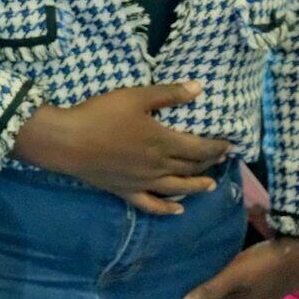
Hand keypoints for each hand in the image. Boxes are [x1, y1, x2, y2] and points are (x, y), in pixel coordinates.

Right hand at [12, 81, 232, 214]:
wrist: (68, 141)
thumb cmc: (100, 115)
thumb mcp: (135, 97)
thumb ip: (167, 94)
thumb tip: (199, 88)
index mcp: (163, 142)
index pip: (200, 147)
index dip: (217, 147)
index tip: (230, 144)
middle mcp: (159, 166)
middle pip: (191, 167)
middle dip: (209, 163)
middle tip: (221, 158)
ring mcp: (143, 182)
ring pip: (178, 188)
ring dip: (197, 187)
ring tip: (210, 185)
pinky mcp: (126, 191)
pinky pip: (151, 204)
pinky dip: (167, 208)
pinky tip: (177, 210)